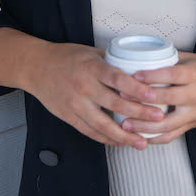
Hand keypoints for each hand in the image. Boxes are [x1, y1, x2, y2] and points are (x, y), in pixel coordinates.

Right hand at [25, 42, 167, 149]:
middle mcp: (84, 87)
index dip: (137, 89)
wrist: (36, 68)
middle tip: (159, 118)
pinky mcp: (69, 117)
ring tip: (142, 142)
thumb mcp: (91, 53)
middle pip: (115, 104)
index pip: (118, 79)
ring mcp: (76, 104)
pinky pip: (90, 132)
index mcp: (92, 68)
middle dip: (139, 113)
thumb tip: (140, 69)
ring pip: (103, 125)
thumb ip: (113, 63)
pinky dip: (107, 139)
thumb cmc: (66, 57)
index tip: (155, 96)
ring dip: (124, 135)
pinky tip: (121, 142)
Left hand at [120, 51, 195, 143]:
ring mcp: (195, 113)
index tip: (134, 76)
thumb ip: (168, 59)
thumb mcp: (191, 59)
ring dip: (144, 126)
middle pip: (167, 100)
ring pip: (167, 124)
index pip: (172, 75)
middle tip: (122, 98)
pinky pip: (172, 136)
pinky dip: (154, 138)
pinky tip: (139, 136)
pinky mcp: (192, 125)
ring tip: (125, 124)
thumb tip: (140, 54)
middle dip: (143, 100)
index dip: (152, 76)